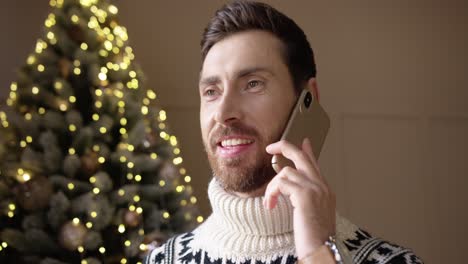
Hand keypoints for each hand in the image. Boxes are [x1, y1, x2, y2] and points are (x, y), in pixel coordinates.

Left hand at [264, 138, 335, 258]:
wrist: (321, 250)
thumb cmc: (315, 238)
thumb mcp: (312, 214)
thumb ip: (304, 197)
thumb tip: (294, 191)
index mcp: (325, 190)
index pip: (314, 164)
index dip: (307, 151)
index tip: (304, 142)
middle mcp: (322, 186)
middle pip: (301, 156)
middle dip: (284, 147)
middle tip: (271, 147)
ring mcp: (315, 188)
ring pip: (285, 171)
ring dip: (272, 186)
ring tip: (269, 202)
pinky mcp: (305, 195)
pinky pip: (281, 183)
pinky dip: (271, 192)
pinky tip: (270, 204)